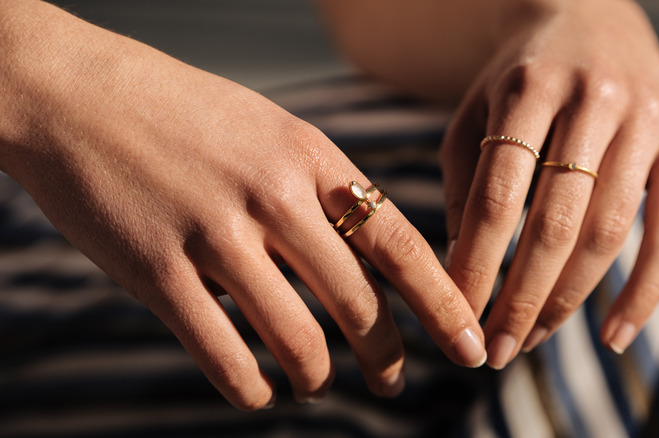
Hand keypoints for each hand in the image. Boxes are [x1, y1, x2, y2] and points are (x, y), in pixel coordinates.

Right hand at [0, 1, 485, 408]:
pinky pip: (221, 351)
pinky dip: (249, 386)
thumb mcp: (269, 129)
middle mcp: (274, 195)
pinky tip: (257, 393)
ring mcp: (214, 233)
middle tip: (394, 384)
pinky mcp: (157, 269)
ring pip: (296, 334)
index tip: (469, 343)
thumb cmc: (180, 112)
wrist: (73, 92)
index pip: (401, 244)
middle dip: (387, 356)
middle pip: (358, 300)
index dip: (442, 303)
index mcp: (311, 157)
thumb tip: (363, 260)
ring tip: (317, 384)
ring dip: (316, 375)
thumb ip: (319, 189)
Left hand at [440, 0, 658, 367]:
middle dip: (521, 297)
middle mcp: (593, 100)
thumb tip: (461, 268)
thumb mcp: (475, 115)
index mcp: (529, 88)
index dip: (478, 264)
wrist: (589, 18)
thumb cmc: (519, 80)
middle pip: (556, 222)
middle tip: (495, 349)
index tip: (458, 316)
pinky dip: (644, 291)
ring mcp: (647, 119)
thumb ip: (465, 185)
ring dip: (569, 300)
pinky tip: (612, 335)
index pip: (499, 196)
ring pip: (610, 232)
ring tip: (533, 338)